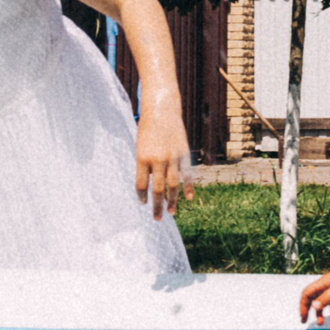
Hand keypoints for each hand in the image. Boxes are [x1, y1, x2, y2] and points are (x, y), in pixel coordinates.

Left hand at [134, 98, 185, 218]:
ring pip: (173, 185)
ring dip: (172, 200)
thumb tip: (150, 185)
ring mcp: (172, 157)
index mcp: (142, 158)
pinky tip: (188, 197)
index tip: (143, 204)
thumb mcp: (140, 146)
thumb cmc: (147, 129)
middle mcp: (158, 160)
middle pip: (158, 189)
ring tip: (170, 213)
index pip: (141, 184)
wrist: (162, 110)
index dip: (142, 196)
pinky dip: (188, 186)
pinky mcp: (183, 154)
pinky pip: (187, 174)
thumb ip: (144, 165)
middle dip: (157, 205)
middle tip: (157, 219)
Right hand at [301, 255, 329, 323]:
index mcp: (323, 283)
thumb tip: (313, 306)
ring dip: (320, 312)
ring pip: (322, 300)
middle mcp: (326, 284)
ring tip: (322, 323)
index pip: (307, 294)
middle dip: (307, 309)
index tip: (303, 317)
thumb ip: (327, 298)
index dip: (303, 305)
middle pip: (312, 297)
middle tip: (305, 321)